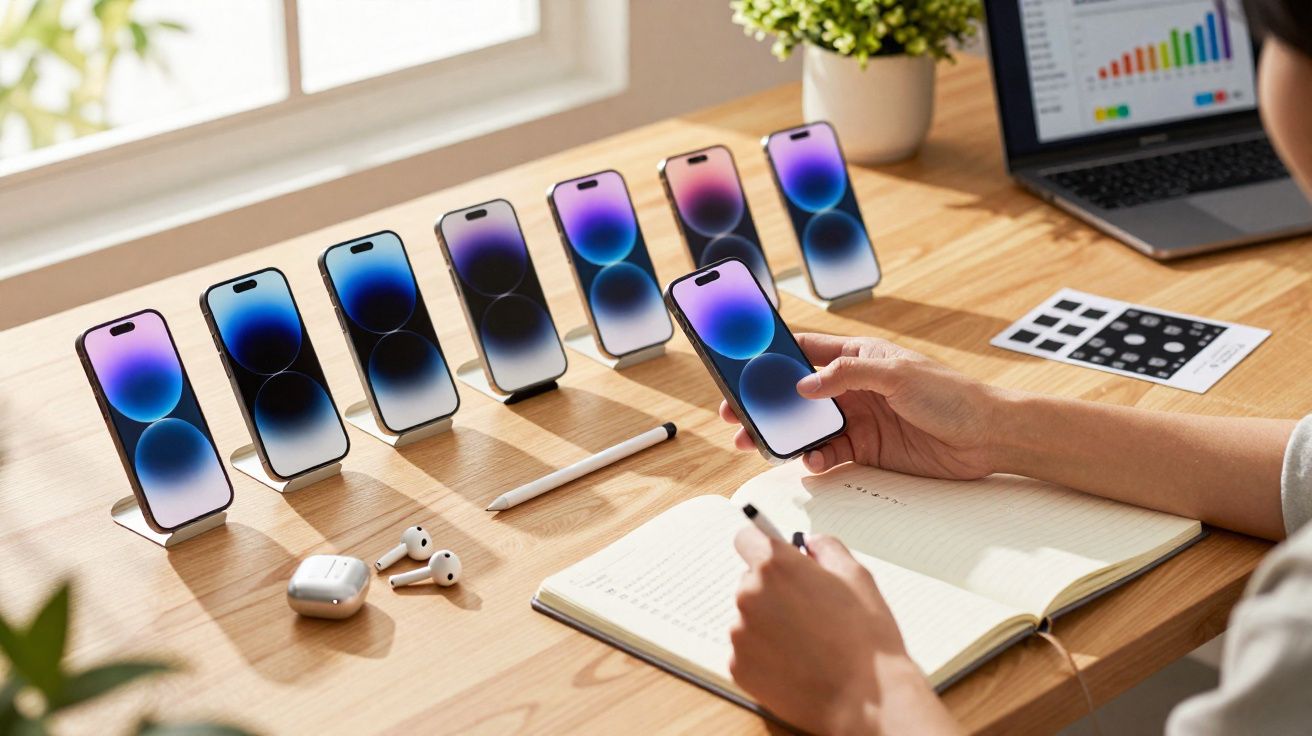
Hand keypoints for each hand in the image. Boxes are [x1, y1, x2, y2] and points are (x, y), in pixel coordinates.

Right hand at [720, 334, 999, 478]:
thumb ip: (847, 375)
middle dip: (765, 404)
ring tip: (760, 444)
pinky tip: (812, 461)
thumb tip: (804, 386)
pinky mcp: (867, 448)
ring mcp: (858, 418)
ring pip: (808, 426)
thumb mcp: (897, 374)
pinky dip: (815, 459)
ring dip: (783, 435)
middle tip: (736, 415)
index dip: (770, 357)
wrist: (987, 436)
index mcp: (857, 356)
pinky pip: (830, 453)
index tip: (740, 366)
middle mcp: (852, 386)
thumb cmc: (952, 394)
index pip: (804, 351)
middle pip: (796, 394)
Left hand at [730, 527, 959, 735]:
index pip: (746, 539)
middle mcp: (749, 595)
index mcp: (776, 566)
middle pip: (750, 582)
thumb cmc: (865, 640)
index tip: (772, 557)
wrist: (866, 699)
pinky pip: (747, 650)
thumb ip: (827, 549)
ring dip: (768, 624)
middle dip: (772, 590)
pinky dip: (765, 654)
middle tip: (806, 610)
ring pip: (748, 618)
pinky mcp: (739, 666)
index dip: (761, 545)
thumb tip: (810, 543)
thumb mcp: (857, 577)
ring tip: (806, 642)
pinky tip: (796, 662)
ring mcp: (740, 633)